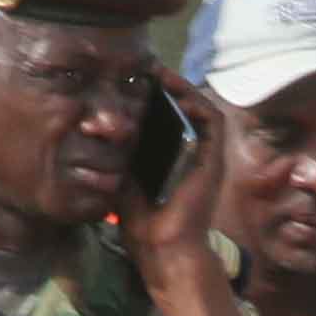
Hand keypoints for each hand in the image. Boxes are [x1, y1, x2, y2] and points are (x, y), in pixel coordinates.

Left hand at [131, 69, 233, 278]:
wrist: (161, 245)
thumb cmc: (140, 220)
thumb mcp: (122, 175)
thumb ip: (120, 150)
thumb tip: (101, 123)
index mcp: (167, 156)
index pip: (164, 116)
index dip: (152, 95)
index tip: (132, 79)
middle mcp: (188, 152)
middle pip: (183, 108)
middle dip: (167, 86)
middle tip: (146, 70)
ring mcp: (203, 154)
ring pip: (200, 108)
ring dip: (183, 88)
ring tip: (161, 75)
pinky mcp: (214, 158)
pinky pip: (213, 120)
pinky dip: (199, 102)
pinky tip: (178, 92)